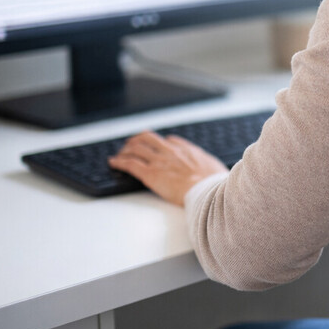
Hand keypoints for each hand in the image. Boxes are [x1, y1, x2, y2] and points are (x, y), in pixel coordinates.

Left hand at [108, 132, 228, 205]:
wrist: (208, 190)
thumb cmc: (214, 184)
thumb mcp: (215, 168)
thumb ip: (208, 165)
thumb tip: (212, 169)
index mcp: (187, 151)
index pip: (170, 141)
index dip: (161, 143)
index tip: (157, 147)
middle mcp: (171, 152)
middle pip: (148, 138)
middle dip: (138, 140)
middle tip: (131, 145)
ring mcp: (160, 161)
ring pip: (136, 148)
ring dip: (125, 150)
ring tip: (119, 154)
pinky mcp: (151, 174)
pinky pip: (130, 164)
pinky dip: (119, 161)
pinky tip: (113, 162)